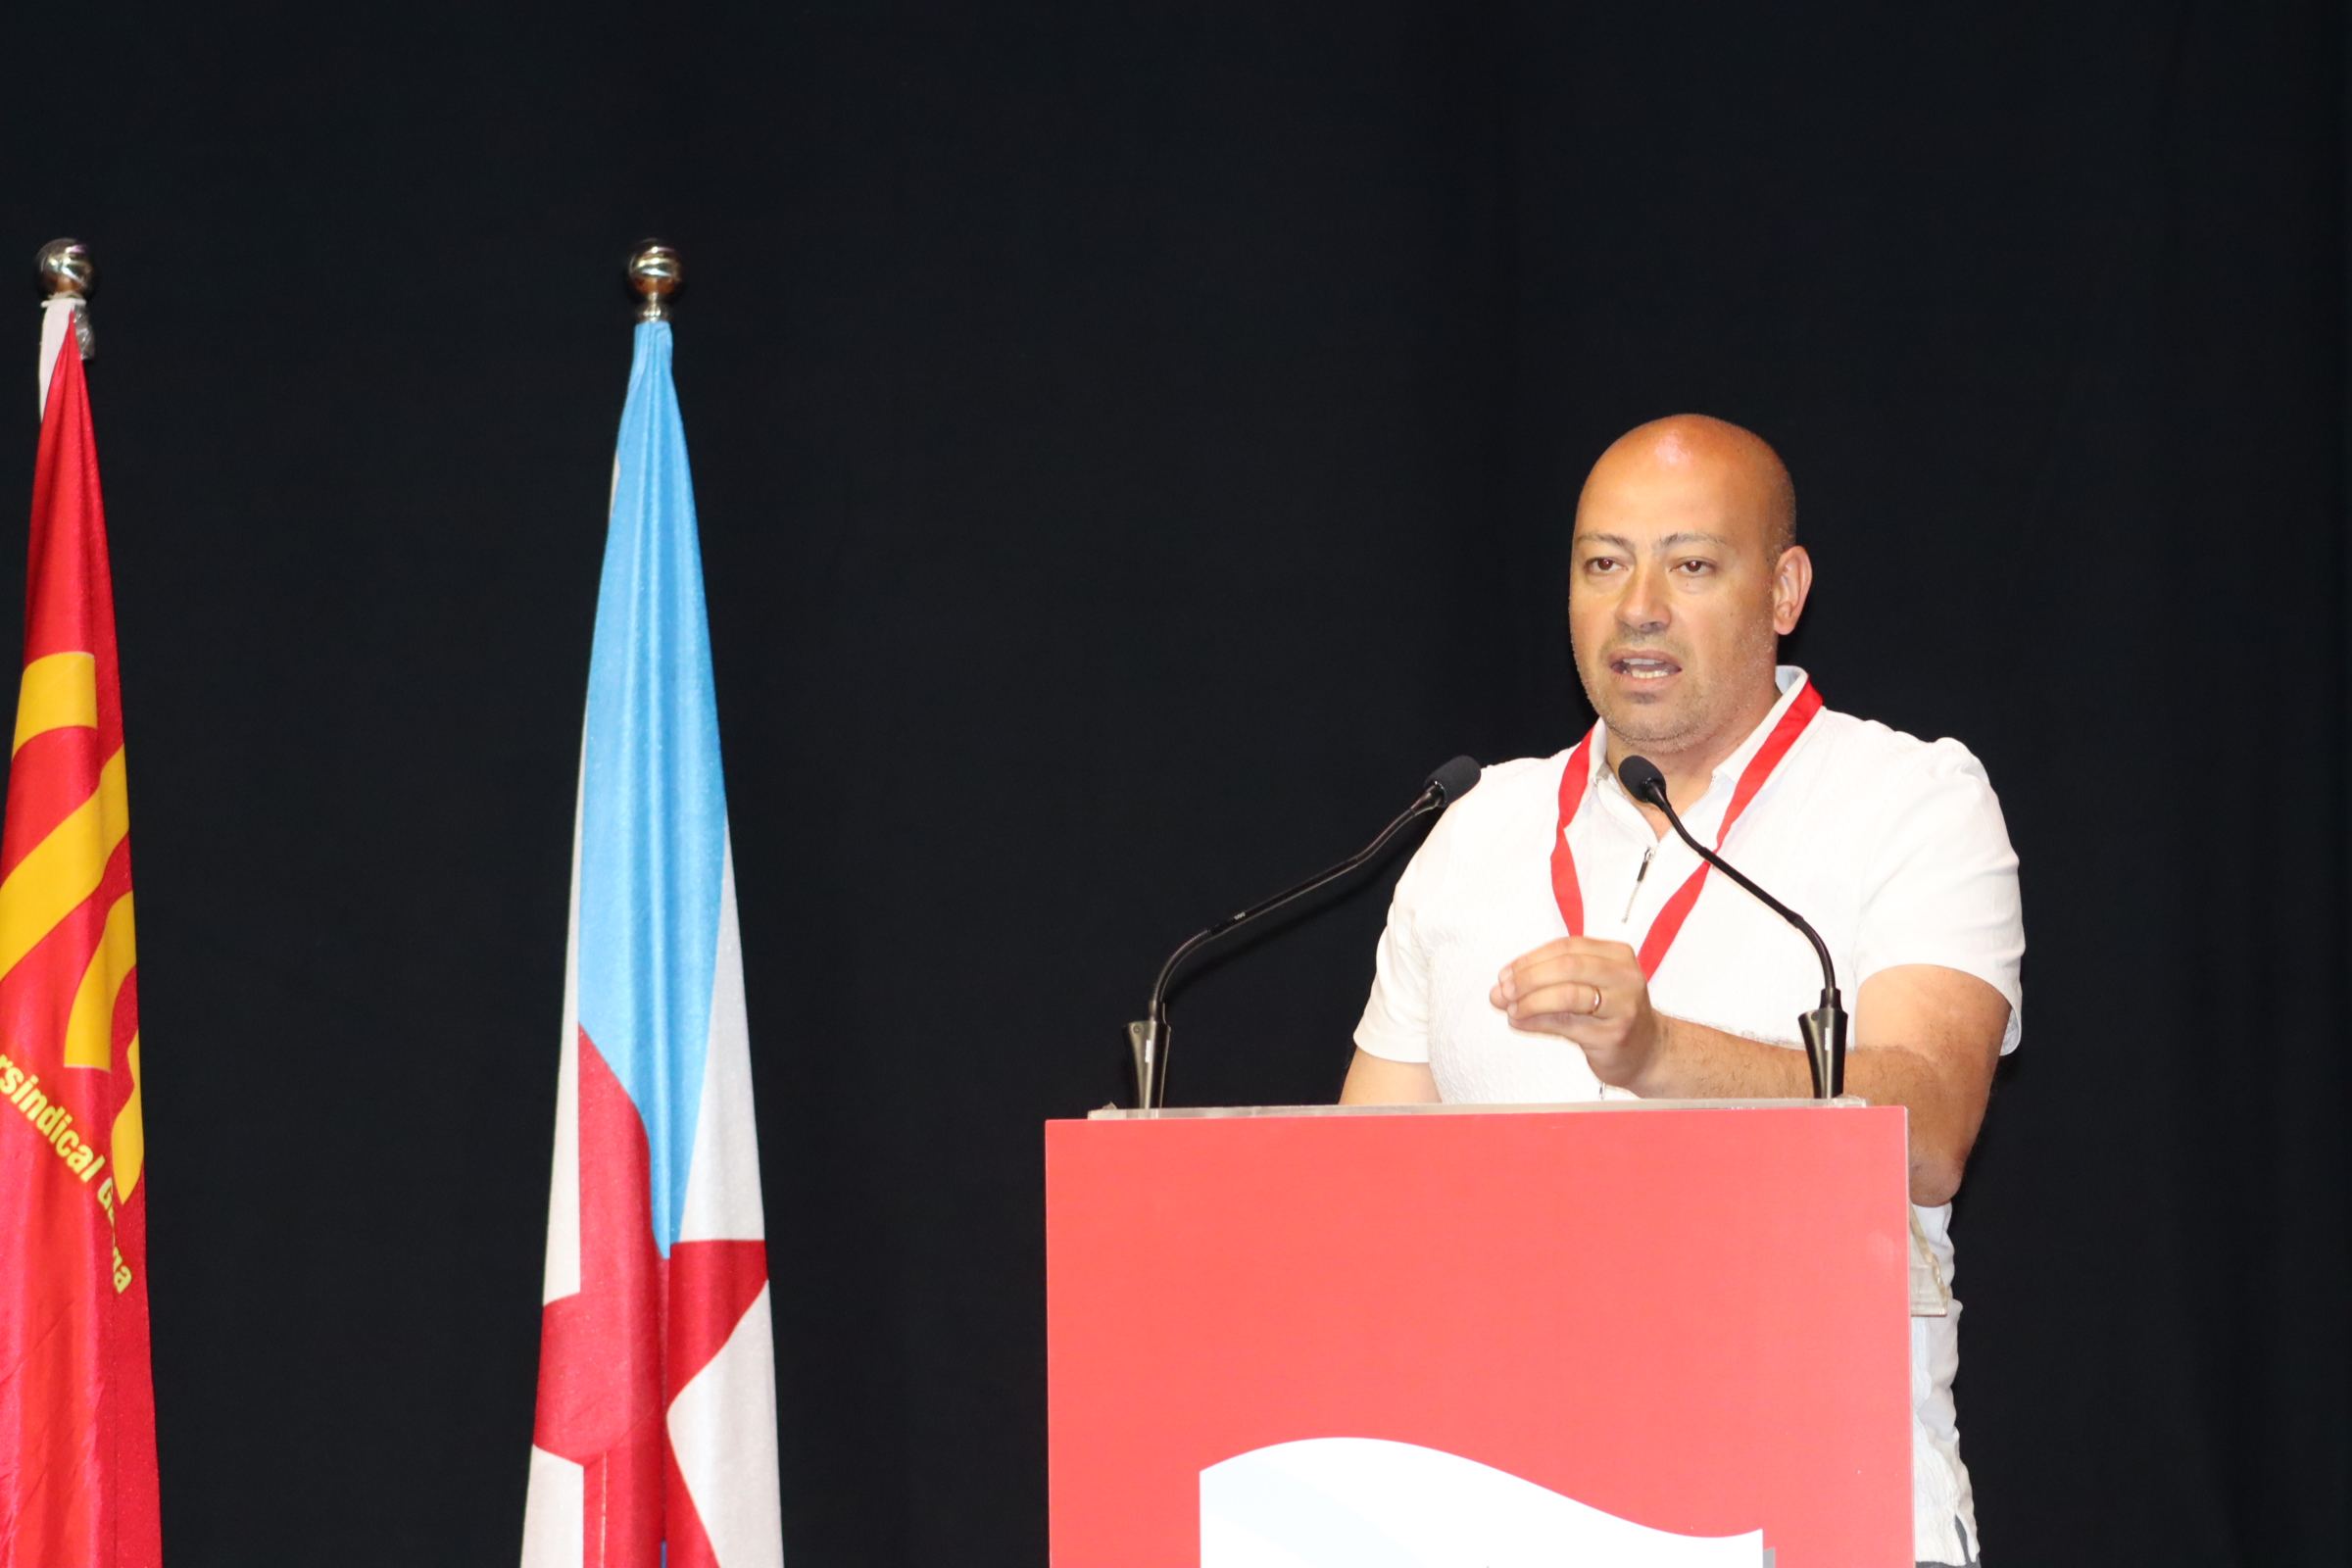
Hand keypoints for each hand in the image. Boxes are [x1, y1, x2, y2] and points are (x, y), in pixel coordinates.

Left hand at [1489, 936, 1668, 1092]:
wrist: (1648, 1051)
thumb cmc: (1614, 1014)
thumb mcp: (1590, 985)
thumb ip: (1550, 979)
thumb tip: (1503, 986)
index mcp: (1617, 955)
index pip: (1566, 947)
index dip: (1531, 959)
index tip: (1506, 972)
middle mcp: (1624, 977)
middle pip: (1567, 967)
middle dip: (1528, 977)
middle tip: (1504, 990)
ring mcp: (1622, 1006)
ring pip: (1567, 994)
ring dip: (1530, 1001)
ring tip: (1511, 1008)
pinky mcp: (1613, 1034)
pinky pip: (1566, 1024)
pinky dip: (1536, 1021)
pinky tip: (1520, 1022)